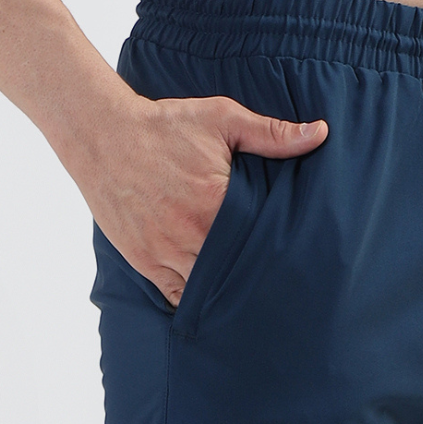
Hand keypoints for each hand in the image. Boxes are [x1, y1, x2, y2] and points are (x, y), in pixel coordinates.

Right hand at [70, 94, 327, 305]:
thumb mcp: (221, 119)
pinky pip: (179, 298)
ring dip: (229, 295)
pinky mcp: (147, 263)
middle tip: (284, 293)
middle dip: (258, 280)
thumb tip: (319, 133)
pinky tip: (216, 304)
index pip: (260, 243)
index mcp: (215, 203)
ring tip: (255, 304)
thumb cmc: (165, 125)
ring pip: (209, 290)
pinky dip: (198, 303)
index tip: (298, 264)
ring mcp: (167, 253)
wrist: (103, 135)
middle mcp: (191, 234)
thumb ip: (271, 133)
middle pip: (236, 272)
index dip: (279, 255)